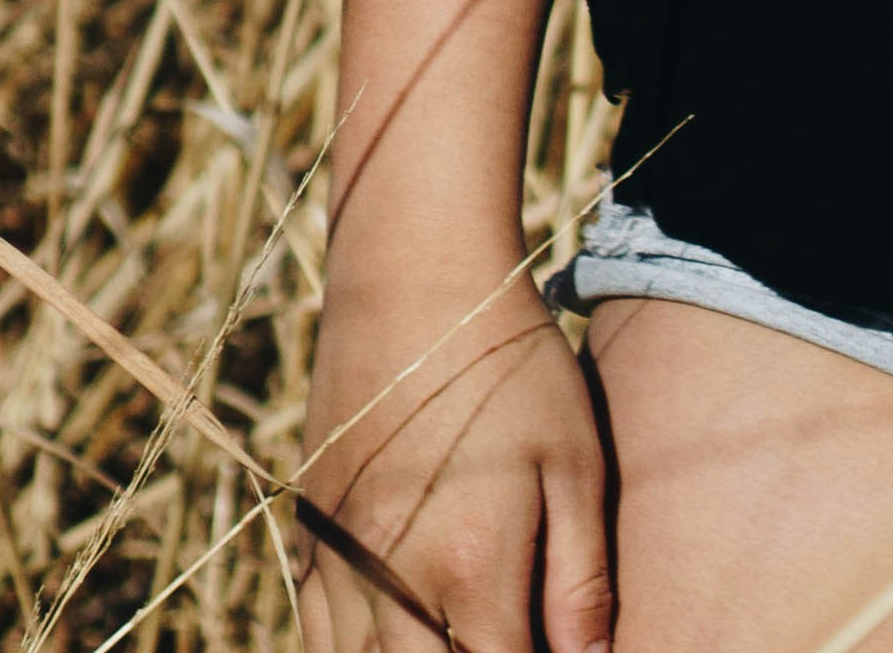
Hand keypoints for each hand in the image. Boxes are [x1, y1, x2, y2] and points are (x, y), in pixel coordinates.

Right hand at [296, 266, 611, 652]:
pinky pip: (315, 638)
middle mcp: (394, 583)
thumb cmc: (510, 364)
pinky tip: (394, 643)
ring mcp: (341, 563)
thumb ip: (581, 578)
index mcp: (471, 569)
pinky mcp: (311, 537)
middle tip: (511, 638)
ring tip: (455, 636)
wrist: (414, 276)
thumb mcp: (574, 460)